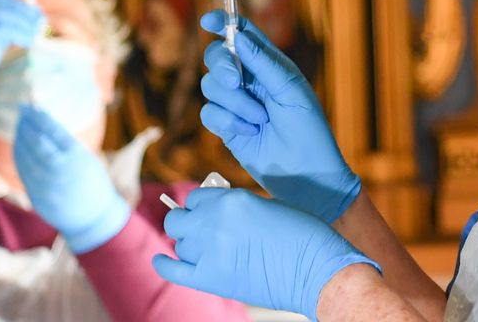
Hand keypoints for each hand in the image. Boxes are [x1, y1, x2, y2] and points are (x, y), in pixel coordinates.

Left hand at [13, 104, 129, 253]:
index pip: (52, 131)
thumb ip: (66, 145)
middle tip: (21, 114)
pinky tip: (19, 147)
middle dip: (26, 126)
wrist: (93, 218)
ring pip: (25, 158)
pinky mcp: (36, 197)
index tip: (29, 107)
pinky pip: (23, 172)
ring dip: (20, 140)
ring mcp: (46, 186)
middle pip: (35, 143)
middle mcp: (59, 171)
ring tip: (20, 128)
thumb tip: (41, 125)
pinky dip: (19, 157)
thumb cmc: (93, 183)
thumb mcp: (86, 159)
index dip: (38, 117)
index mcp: (76, 158)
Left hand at [152, 188, 377, 319]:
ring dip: (189, 246)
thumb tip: (214, 213)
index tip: (206, 213)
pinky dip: (164, 264)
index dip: (200, 206)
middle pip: (178, 220)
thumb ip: (235, 207)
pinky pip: (173, 270)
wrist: (316, 270)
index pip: (196, 198)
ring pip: (180, 245)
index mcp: (231, 200)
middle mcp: (214, 222)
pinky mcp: (212, 279)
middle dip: (186, 223)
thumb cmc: (301, 235)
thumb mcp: (266, 206)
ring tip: (207, 251)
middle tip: (199, 230)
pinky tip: (161, 259)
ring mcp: (210, 251)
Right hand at [199, 11, 360, 222]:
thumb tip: (237, 35)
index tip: (208, 21)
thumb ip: (264, 62)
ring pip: (210, 87)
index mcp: (269, 64)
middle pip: (216, 57)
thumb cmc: (308, 130)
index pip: (241, 34)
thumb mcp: (291, 91)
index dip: (223, 22)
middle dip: (222, 66)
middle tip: (236, 81)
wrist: (306, 174)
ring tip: (260, 120)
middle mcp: (250, 80)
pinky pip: (209, 114)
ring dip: (235, 103)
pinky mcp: (226, 127)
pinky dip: (228, 122)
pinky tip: (249, 133)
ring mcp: (236, 103)